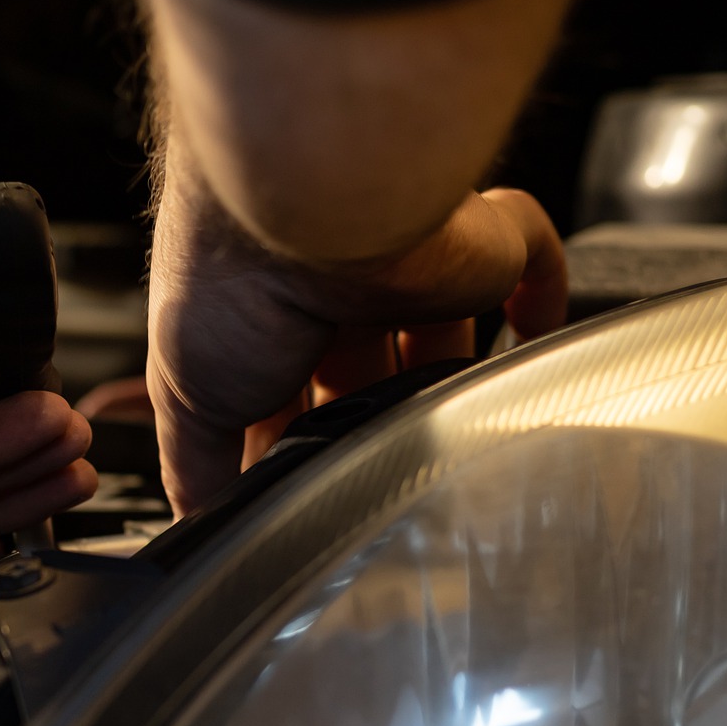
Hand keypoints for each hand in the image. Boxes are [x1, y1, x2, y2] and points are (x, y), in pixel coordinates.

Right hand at [145, 164, 566, 515]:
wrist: (305, 202)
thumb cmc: (231, 276)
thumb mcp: (185, 395)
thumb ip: (195, 464)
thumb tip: (204, 523)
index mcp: (263, 310)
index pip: (289, 394)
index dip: (295, 447)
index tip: (300, 502)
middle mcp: (337, 285)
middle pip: (371, 374)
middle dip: (368, 426)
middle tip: (372, 483)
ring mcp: (411, 264)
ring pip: (444, 332)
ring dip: (443, 387)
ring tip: (443, 443)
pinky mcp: (478, 243)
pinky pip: (530, 261)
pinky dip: (541, 300)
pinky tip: (534, 338)